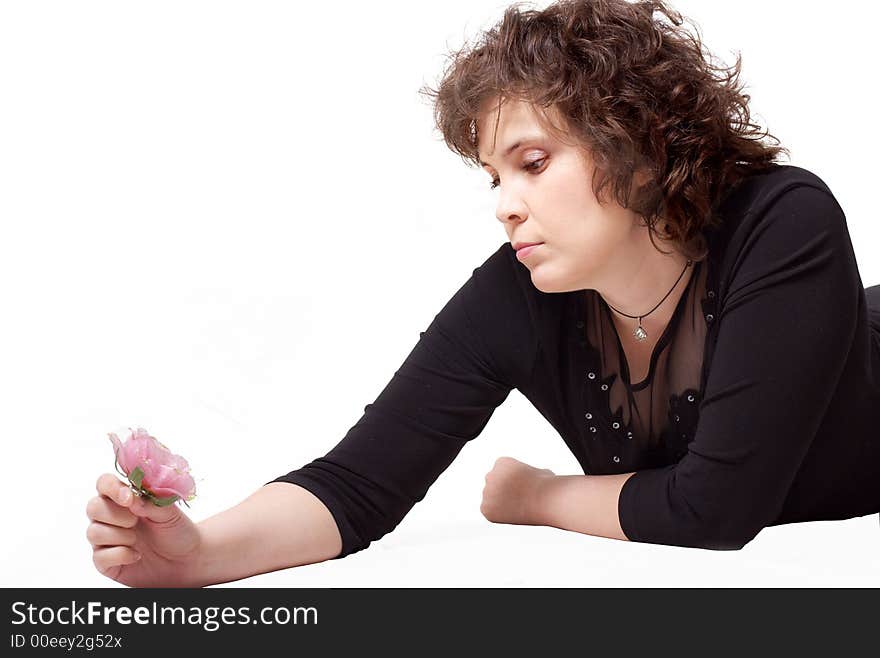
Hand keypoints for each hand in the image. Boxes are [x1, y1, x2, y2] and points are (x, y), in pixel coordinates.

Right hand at [86, 473, 203, 586]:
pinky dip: (121, 555)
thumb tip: (133, 499)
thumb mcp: (170, 513)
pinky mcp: (105, 561)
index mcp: (125, 498)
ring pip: (93, 532)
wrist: (184, 559)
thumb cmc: (176, 530)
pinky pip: (100, 556)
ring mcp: (106, 539)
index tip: (128, 498)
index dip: (112, 488)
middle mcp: (110, 516)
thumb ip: (151, 502)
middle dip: (116, 514)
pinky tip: (136, 555)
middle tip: (136, 521)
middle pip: (93, 507)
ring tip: (138, 540)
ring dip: (120, 536)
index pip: (105, 483)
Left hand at [480, 456, 554, 525]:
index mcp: (501, 462)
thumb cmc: (548, 486)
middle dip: (503, 491)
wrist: (547, 500)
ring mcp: (486, 491)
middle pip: (493, 484)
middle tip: (519, 500)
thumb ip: (530, 473)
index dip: (513, 482)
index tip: (524, 488)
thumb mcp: (540, 472)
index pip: (500, 473)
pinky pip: (488, 511)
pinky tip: (512, 513)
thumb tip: (537, 477)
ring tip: (518, 507)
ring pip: (490, 498)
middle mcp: (490, 475)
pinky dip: (498, 515)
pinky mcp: (486, 508)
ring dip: (500, 503)